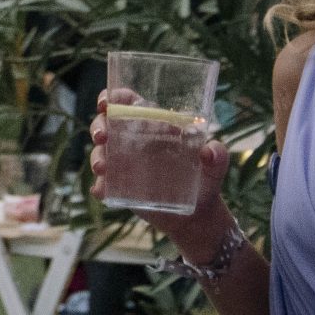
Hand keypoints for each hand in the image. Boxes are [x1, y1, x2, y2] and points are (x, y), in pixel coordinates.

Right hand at [88, 88, 231, 245]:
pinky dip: (100, 185)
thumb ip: (218, 156)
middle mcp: (134, 142)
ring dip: (96, 156)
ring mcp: (125, 164)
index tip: (107, 102)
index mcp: (154, 126)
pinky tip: (102, 190)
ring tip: (102, 168)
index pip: (128, 104)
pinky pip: (103, 183)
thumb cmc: (205, 181)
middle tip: (102, 137)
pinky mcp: (121, 187)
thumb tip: (210, 150)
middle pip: (106, 124)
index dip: (113, 97)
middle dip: (98, 126)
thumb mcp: (215, 167)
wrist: (197, 216)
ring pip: (101, 152)